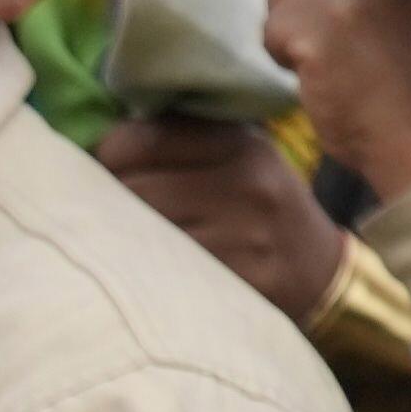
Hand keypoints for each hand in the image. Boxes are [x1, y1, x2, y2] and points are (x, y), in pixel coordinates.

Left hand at [84, 104, 347, 326]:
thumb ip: (181, 137)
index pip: (140, 139)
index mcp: (240, 143)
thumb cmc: (257, 205)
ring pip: (144, 234)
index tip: (108, 169)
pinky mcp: (243, 280)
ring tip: (134, 239)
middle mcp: (247, 183)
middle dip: (111, 200)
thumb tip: (91, 131)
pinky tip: (158, 269)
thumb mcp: (237, 155)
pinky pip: (165, 273)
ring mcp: (247, 236)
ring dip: (125, 238)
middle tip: (113, 209)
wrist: (320, 271)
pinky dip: (149, 271)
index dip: (108, 155)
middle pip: (134, 189)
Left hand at [258, 0, 410, 204]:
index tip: (359, 27)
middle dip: (313, 4)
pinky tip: (322, 77)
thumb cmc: (409, 90)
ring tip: (336, 63)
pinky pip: (272, 26)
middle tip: (352, 50)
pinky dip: (286, 57)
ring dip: (295, 29)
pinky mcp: (326, 18)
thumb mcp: (409, 15)